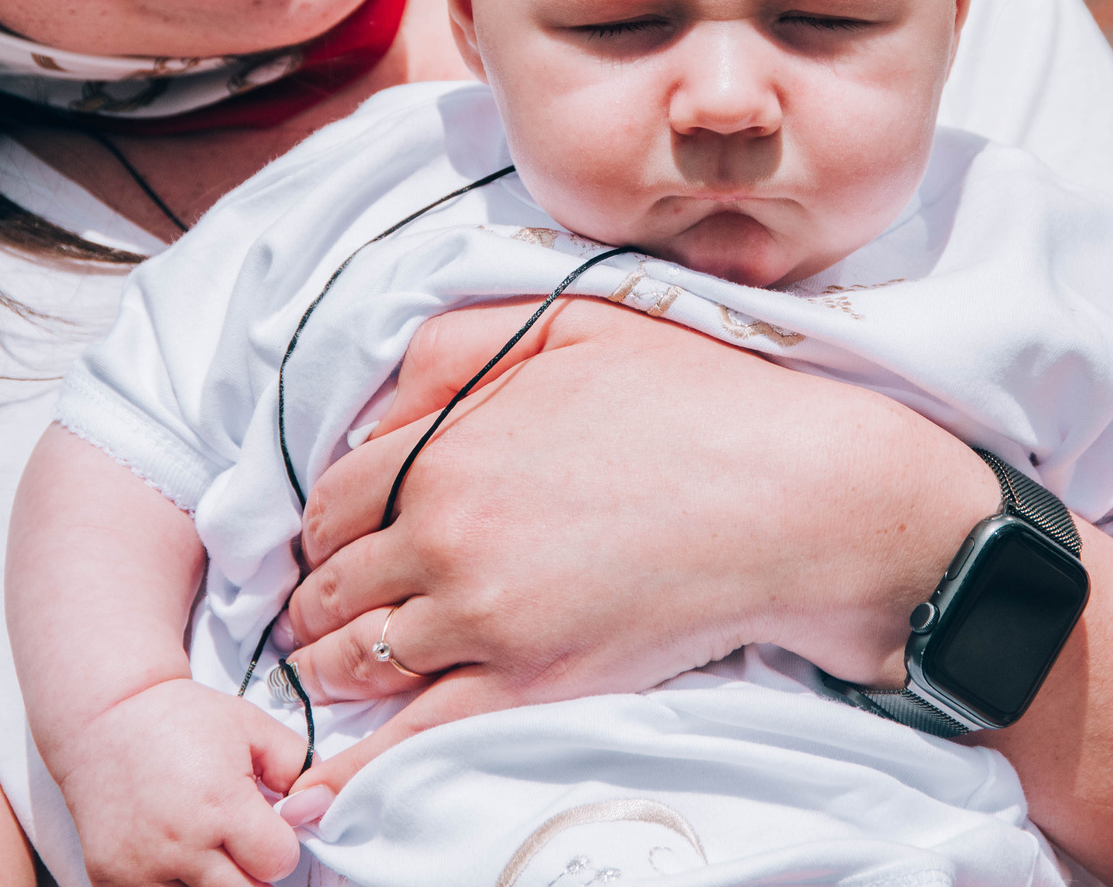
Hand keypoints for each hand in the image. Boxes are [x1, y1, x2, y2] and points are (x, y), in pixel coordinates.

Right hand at [51, 678, 307, 886]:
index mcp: (220, 804)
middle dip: (252, 871)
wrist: (107, 718)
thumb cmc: (184, 720)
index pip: (279, 863)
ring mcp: (140, 869)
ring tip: (206, 846)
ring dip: (215, 881)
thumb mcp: (252, 726)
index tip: (266, 826)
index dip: (280, 846)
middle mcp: (179, 844)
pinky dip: (176, 884)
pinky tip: (174, 855)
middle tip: (237, 839)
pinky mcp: (109, 880)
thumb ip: (298, 767)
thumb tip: (320, 808)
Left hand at [279, 294, 998, 792]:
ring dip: (332, 669)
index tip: (336, 544)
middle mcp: (447, 536)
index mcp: (448, 449)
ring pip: (359, 662)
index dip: (323, 527)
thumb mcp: (571, 326)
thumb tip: (377, 408)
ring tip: (334, 674)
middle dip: (319, 602)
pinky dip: (357, 765)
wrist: (793, 497)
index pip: (332, 501)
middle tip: (325, 613)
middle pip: (333, 586)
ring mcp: (486, 619)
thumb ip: (459, 346)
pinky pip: (413, 737)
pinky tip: (322, 786)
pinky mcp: (532, 684)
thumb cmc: (696, 402)